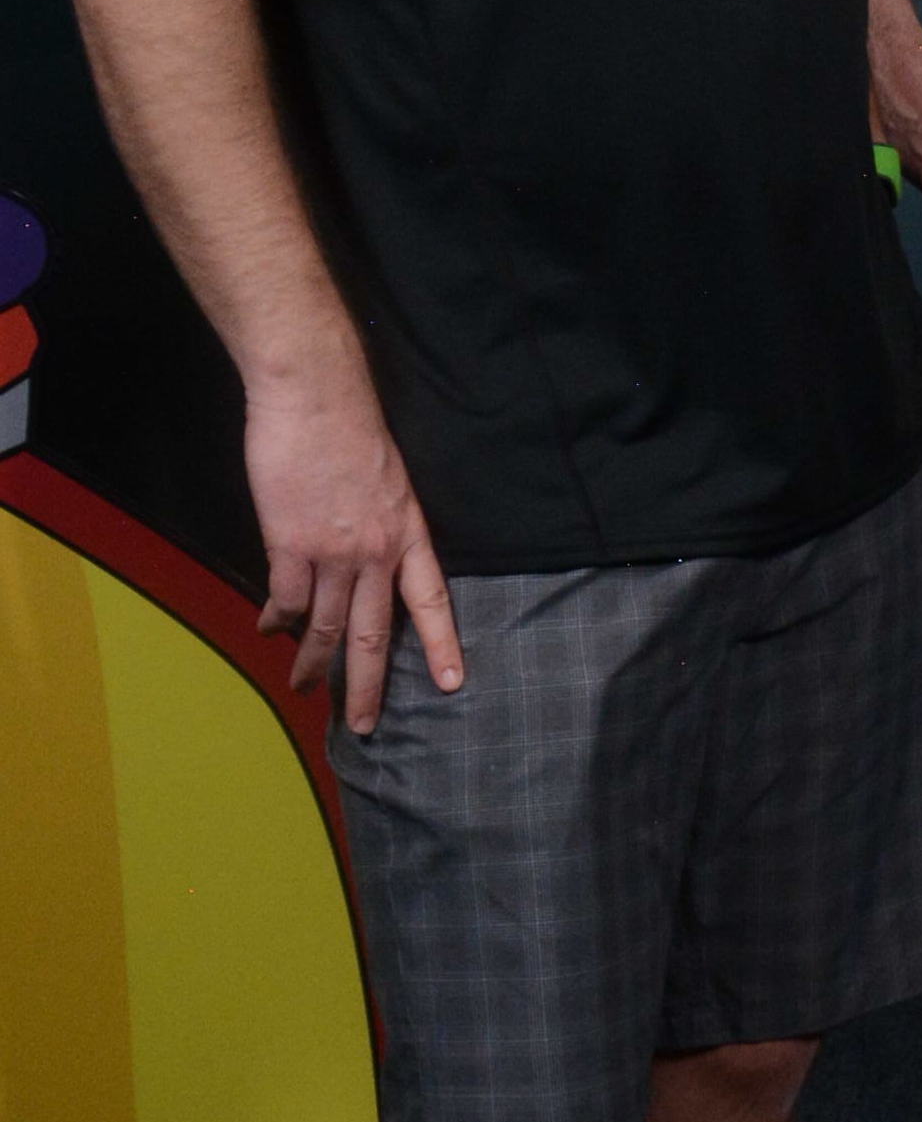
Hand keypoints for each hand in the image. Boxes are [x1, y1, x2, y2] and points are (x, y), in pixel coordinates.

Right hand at [240, 358, 460, 738]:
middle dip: (368, 684)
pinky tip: (269, 632)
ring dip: (313, 663)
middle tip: (364, 725)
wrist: (316, 396)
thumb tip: (362, 560)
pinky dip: (276, 621)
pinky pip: (285, 599)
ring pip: (325, 626)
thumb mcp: (389, 480)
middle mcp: (376, 551)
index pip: (432, 601)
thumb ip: (380, 526)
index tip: (453, 684)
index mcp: (408, 533)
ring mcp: (332, 551)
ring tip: (305, 689)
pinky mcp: (290, 544)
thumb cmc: (350, 428)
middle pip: (375, 633)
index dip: (443, 645)